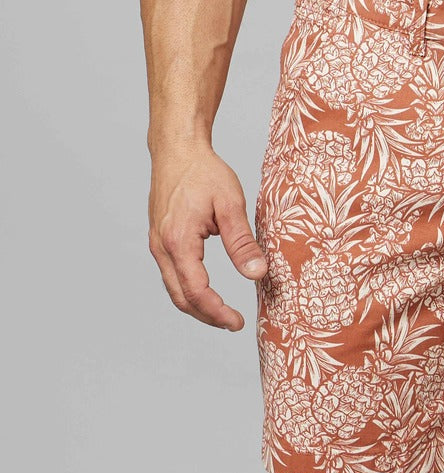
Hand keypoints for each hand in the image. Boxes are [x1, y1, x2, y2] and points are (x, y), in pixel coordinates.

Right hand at [148, 143, 266, 329]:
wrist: (177, 149)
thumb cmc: (203, 171)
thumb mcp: (231, 204)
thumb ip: (242, 243)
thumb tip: (257, 274)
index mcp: (179, 240)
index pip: (196, 291)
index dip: (218, 312)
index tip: (238, 322)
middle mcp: (162, 247)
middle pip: (181, 298)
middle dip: (208, 317)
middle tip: (233, 324)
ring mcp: (157, 245)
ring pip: (174, 291)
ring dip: (198, 307)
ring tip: (223, 314)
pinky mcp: (159, 242)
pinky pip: (172, 277)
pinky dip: (189, 292)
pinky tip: (208, 295)